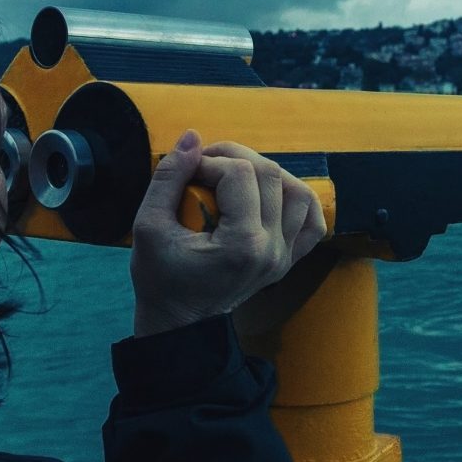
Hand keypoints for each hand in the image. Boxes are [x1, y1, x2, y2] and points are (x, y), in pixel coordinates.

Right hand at [129, 132, 328, 337]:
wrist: (179, 324)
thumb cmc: (159, 279)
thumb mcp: (148, 226)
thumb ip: (168, 177)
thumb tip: (192, 137)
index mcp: (241, 245)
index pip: (240, 174)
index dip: (210, 161)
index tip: (187, 171)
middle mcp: (272, 250)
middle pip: (271, 174)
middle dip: (235, 158)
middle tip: (205, 166)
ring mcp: (285, 257)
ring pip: (299, 192)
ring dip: (267, 174)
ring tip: (235, 178)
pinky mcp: (288, 260)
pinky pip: (312, 221)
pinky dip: (296, 200)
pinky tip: (269, 197)